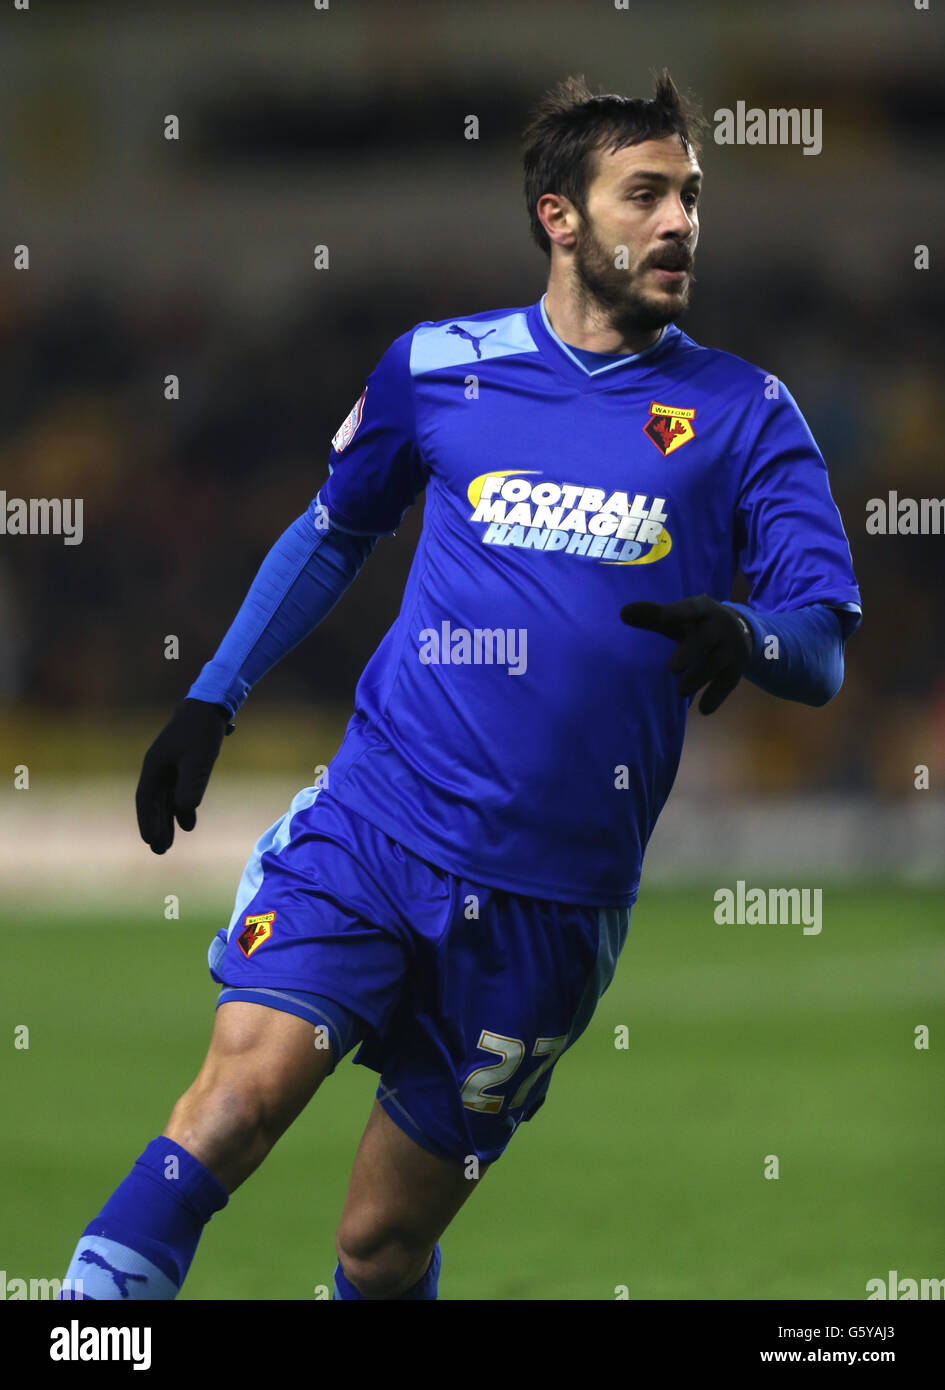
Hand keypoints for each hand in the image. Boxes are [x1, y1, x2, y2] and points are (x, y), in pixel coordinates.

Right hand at [136, 699, 234, 853]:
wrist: (210, 708)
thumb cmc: (201, 732)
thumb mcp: (197, 760)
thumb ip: (190, 784)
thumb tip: (182, 811)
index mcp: (154, 766)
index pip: (146, 799)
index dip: (147, 820)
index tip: (150, 841)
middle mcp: (158, 769)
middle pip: (153, 803)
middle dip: (155, 827)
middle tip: (158, 851)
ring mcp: (170, 768)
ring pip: (165, 800)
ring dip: (166, 821)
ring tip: (167, 845)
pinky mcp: (183, 766)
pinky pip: (177, 792)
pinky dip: (181, 808)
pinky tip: (187, 823)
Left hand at [620, 595, 753, 714]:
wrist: (741, 629)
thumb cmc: (697, 623)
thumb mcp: (678, 618)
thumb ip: (653, 616)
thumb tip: (623, 613)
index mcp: (702, 609)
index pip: (690, 608)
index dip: (676, 613)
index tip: (662, 617)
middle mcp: (720, 627)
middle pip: (705, 639)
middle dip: (690, 652)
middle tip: (672, 669)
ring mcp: (731, 648)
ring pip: (716, 663)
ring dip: (698, 678)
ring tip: (680, 691)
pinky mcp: (737, 668)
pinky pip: (728, 683)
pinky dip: (716, 696)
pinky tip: (703, 710)